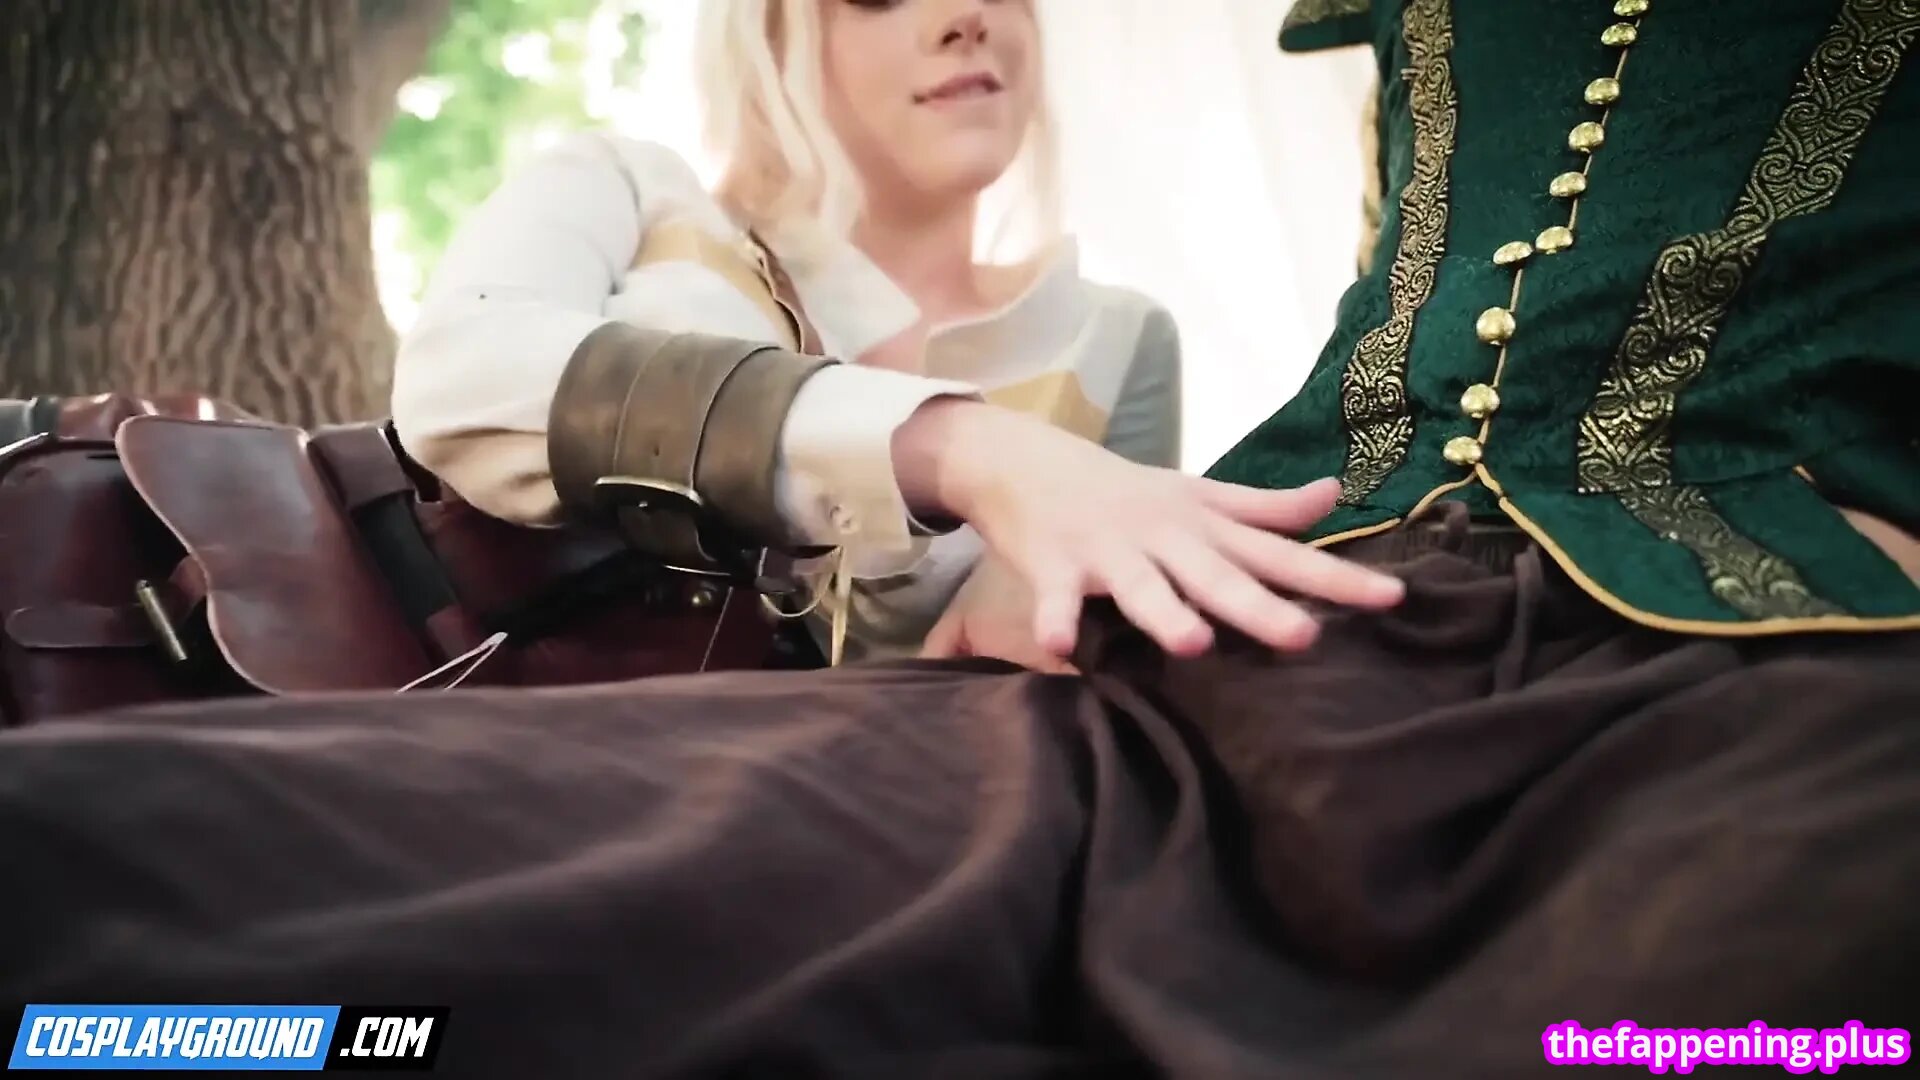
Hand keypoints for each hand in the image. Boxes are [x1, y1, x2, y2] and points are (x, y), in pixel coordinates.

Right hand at [891, 399, 1405, 660]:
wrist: (1027, 461)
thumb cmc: (1125, 491)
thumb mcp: (1199, 494)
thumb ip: (1265, 506)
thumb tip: (1333, 494)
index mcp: (1205, 527)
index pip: (1281, 555)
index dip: (1337, 578)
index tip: (1393, 599)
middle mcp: (1165, 538)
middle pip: (1218, 578)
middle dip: (1260, 608)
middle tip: (1304, 637)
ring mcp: (1109, 551)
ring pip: (1142, 587)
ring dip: (1165, 614)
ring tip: (1193, 643)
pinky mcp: (1054, 565)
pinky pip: (1055, 599)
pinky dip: (1054, 620)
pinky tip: (1057, 646)